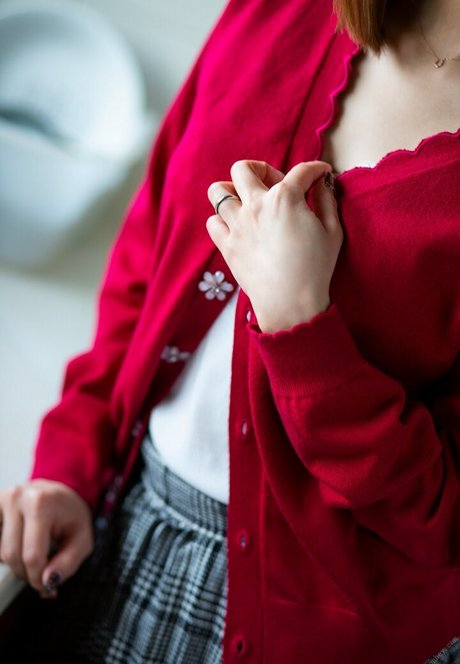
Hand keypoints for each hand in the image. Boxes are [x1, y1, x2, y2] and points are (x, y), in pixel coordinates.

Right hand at [0, 479, 93, 598]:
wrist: (60, 494)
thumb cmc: (72, 516)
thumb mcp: (83, 539)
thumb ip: (68, 563)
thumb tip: (47, 582)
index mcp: (40, 503)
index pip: (31, 555)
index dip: (38, 578)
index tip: (47, 586)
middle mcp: (16, 498)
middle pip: (12, 555)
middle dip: (27, 574)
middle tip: (41, 575)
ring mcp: (1, 501)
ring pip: (1, 553)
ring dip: (16, 565)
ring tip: (34, 558)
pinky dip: (6, 553)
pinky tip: (21, 548)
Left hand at [207, 160, 342, 332]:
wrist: (291, 303)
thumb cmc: (316, 268)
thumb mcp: (333, 230)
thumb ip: (327, 200)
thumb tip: (322, 183)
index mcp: (285, 198)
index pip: (301, 171)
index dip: (316, 169)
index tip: (321, 174)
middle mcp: (256, 206)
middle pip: (244, 169)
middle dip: (261, 169)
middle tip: (275, 184)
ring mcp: (237, 225)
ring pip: (218, 191)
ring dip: (231, 190)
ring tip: (247, 202)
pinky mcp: (226, 246)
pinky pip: (212, 222)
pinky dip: (222, 220)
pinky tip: (238, 226)